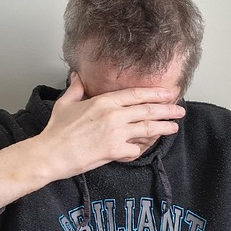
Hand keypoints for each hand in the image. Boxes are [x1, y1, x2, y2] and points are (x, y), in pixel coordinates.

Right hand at [41, 73, 185, 174]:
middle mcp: (113, 115)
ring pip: (148, 129)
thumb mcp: (65, 103)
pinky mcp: (115, 151)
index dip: (155, 93)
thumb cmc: (57, 130)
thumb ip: (76, 89)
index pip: (136, 94)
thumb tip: (77, 76)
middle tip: (180, 110)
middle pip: (148, 111)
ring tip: (174, 127)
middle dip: (167, 110)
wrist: (50, 153)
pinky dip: (139, 149)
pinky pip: (136, 149)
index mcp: (103, 102)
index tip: (169, 93)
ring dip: (164, 128)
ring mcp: (116, 133)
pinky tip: (142, 148)